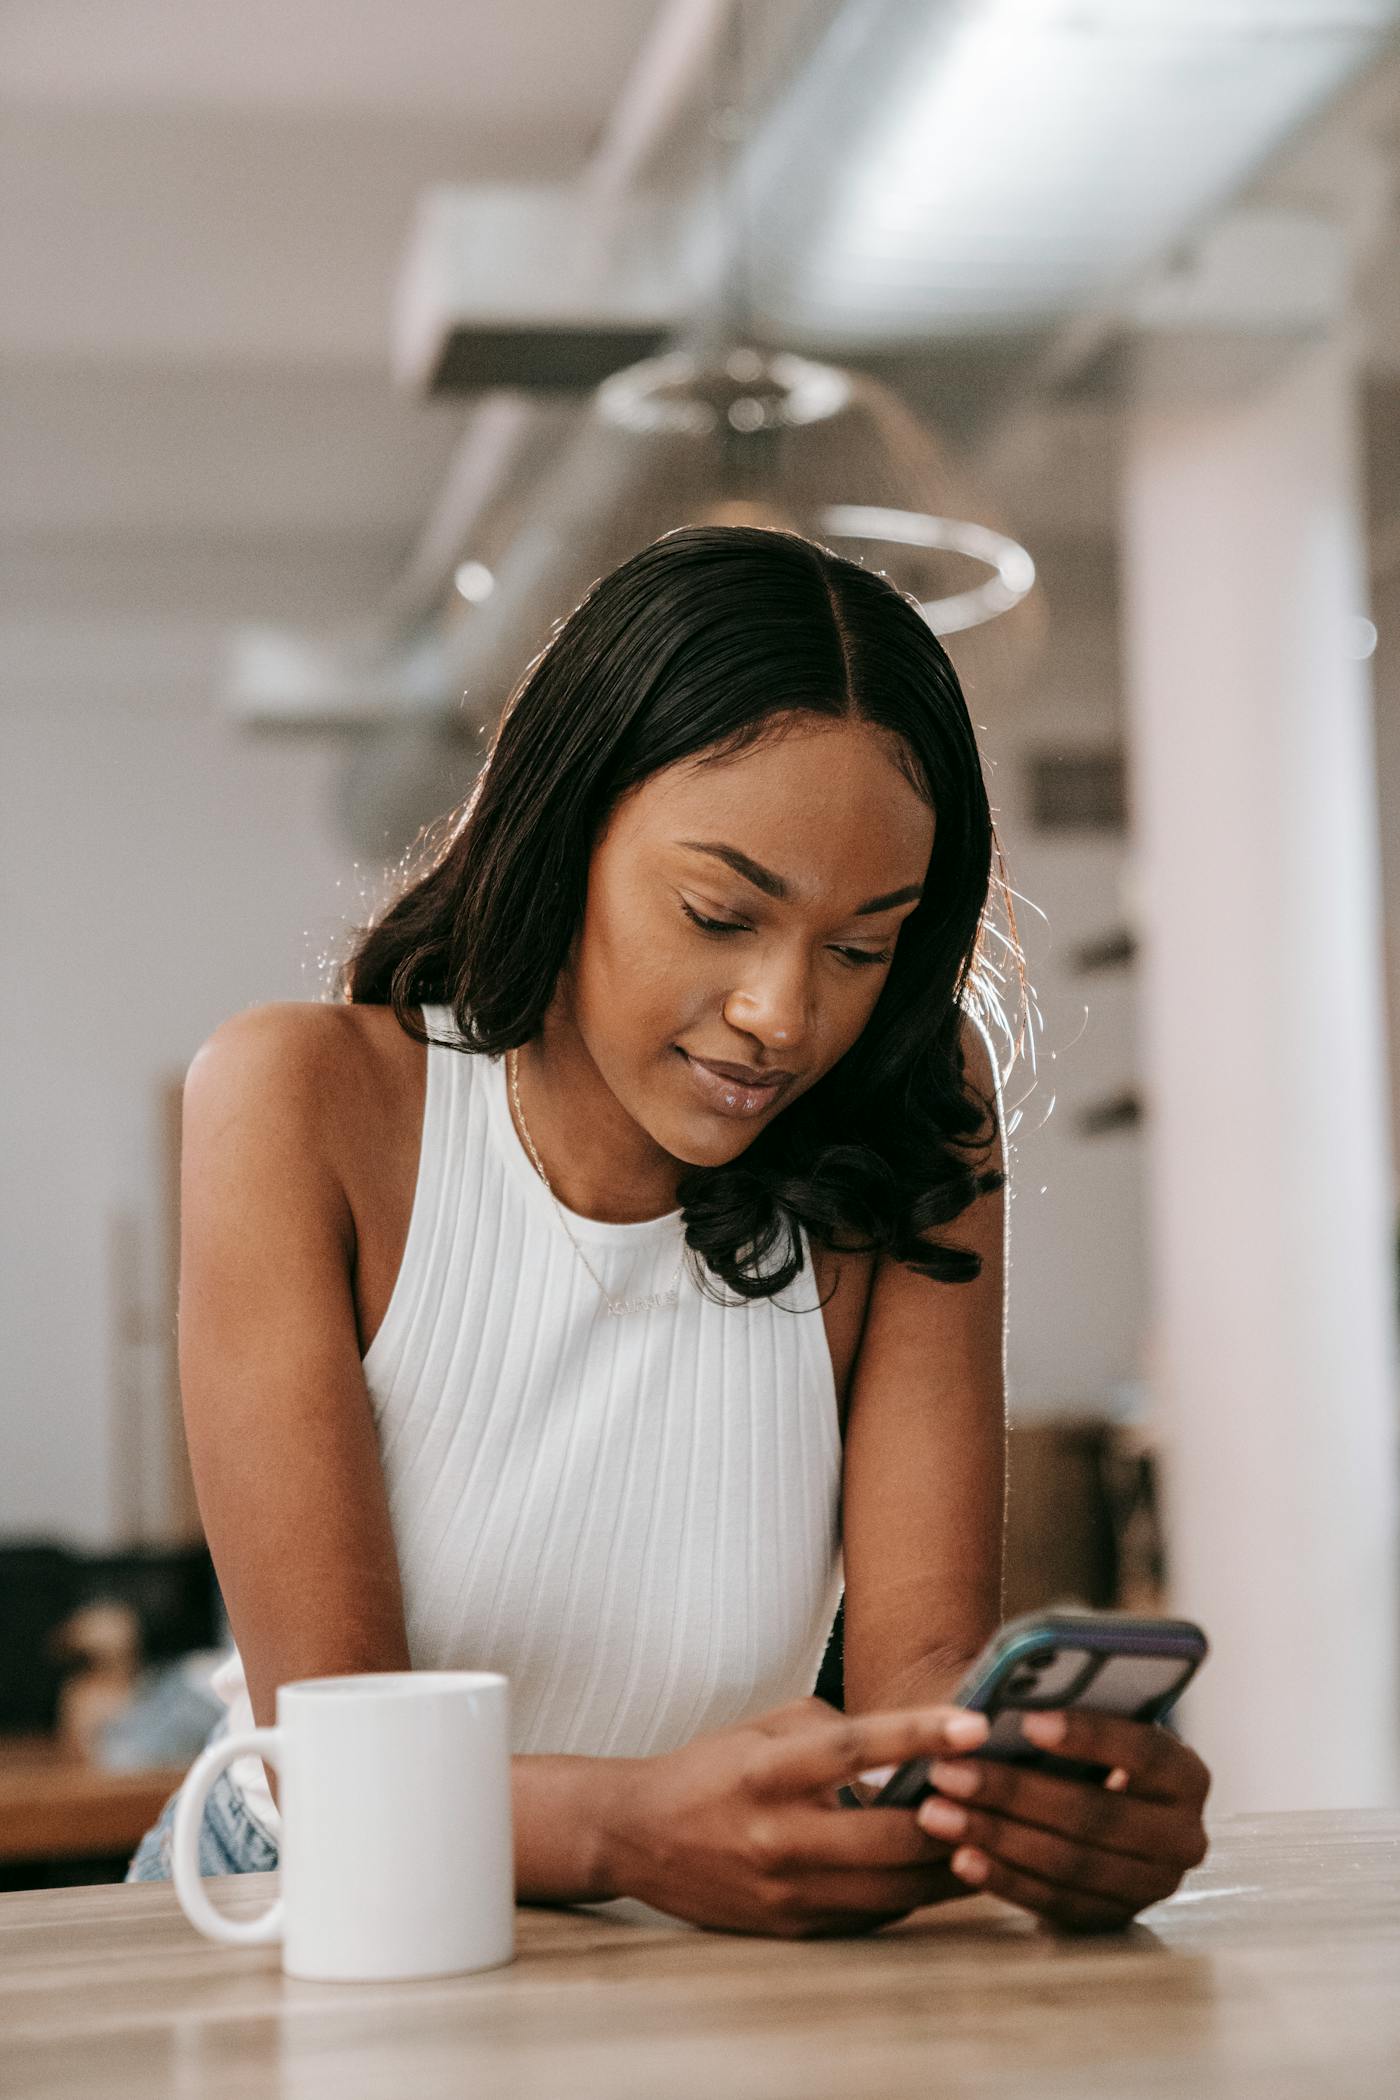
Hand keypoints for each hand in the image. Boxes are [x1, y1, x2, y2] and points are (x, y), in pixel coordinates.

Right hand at [598, 1694, 991, 1937]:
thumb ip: (835, 1727)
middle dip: (957, 1815)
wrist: (641, 1838)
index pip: (853, 1749)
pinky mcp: (795, 1929)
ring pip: (895, 1887)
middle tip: (1001, 1789)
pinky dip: (913, 1890)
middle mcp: (777, 1838)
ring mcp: (788, 1894)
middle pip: (891, 1837)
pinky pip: (876, 1914)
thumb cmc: (713, 1770)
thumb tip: (910, 1744)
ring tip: (991, 1831)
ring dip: (950, 1862)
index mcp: (767, 1773)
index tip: (974, 1724)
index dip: (918, 1735)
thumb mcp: (765, 1727)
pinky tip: (936, 1867)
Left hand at [913, 1708, 1210, 1932]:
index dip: (1089, 1736)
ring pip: (1070, 1862)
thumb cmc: (1074, 1750)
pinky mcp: (1113, 1921)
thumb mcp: (1081, 1724)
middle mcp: (1182, 1837)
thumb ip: (1056, 1711)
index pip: (1144, 1752)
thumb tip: (996, 1707)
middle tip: (949, 1772)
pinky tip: (960, 1858)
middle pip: (1096, 1814)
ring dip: (996, 1837)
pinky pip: (1055, 1903)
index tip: (1028, 1721)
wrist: (1084, 1807)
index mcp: (1185, 1775)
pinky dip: (1004, 1879)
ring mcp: (1150, 1887)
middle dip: (1015, 1793)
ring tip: (936, 1812)